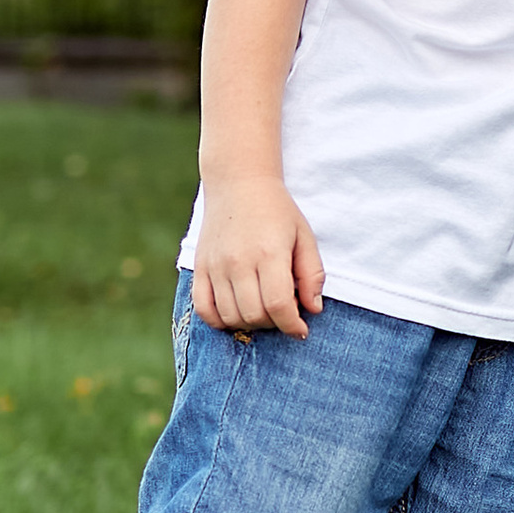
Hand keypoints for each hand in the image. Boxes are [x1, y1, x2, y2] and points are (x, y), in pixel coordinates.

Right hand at [191, 180, 324, 335]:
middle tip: (283, 312)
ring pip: (230, 316)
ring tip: (262, 309)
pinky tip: (236, 313)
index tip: (300, 329)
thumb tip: (313, 309)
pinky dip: (219, 321)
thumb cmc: (277, 210)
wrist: (238, 183)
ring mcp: (215, 266)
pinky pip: (203, 309)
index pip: (279, 306)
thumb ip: (312, 274)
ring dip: (249, 323)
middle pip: (254, 315)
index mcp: (269, 253)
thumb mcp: (304, 236)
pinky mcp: (200, 268)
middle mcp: (238, 262)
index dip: (292, 326)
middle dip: (274, 324)